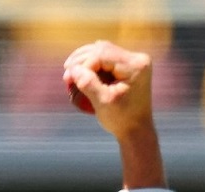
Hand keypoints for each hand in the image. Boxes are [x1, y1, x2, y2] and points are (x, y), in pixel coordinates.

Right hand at [63, 40, 163, 188]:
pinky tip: (81, 69)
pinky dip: (92, 63)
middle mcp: (137, 59)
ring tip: (70, 69)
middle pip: (103, 49)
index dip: (83, 65)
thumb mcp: (102, 102)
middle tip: (66, 72)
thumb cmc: (120, 118)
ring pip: (103, 50)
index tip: (69, 79)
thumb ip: (88, 83)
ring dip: (85, 59)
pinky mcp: (129, 67)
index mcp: (135, 66)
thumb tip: (72, 70)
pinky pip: (107, 58)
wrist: (136, 129)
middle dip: (81, 59)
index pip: (102, 55)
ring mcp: (134, 61)